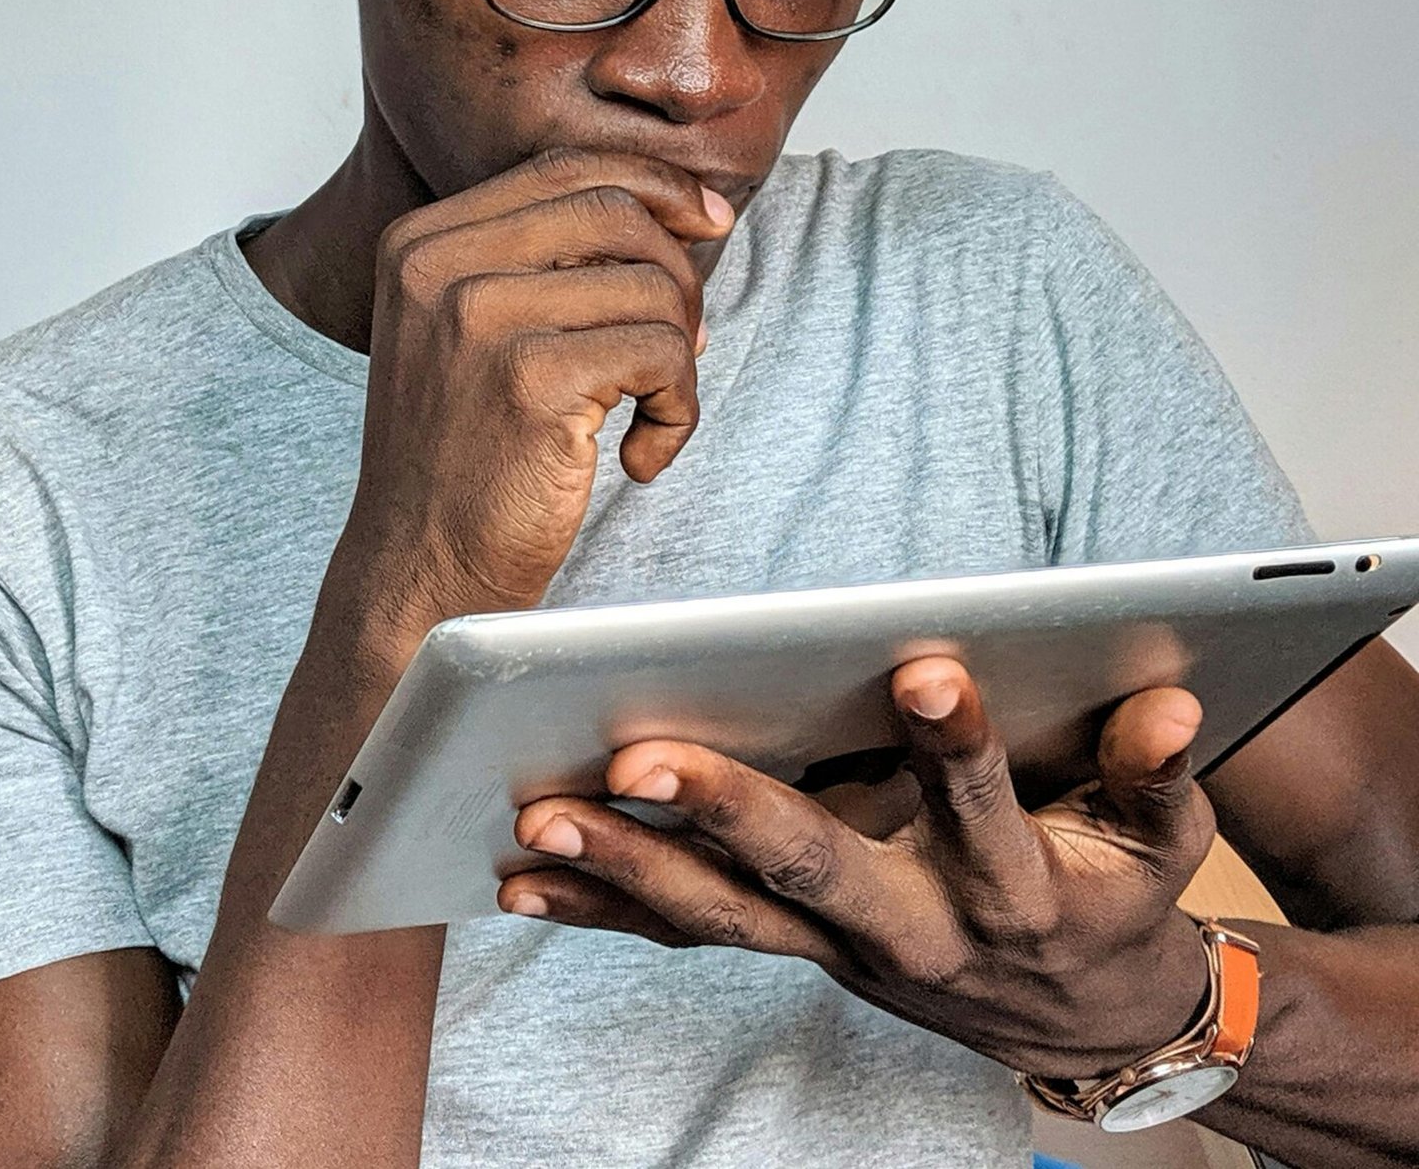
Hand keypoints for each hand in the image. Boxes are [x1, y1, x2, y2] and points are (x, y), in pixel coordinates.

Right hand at [338, 146, 734, 642]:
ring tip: (649, 413)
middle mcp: (439, 264)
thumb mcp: (476, 331)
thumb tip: (683, 209)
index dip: (656, 184)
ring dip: (678, 358)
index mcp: (422, 240)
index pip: (567, 168)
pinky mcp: (528, 379)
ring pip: (650, 286)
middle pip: (616, 211)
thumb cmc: (466, 458)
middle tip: (683, 345)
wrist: (417, 574)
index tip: (710, 223)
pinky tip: (641, 457)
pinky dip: (677, 411)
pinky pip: (661, 355)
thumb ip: (546, 259)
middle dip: (679, 274)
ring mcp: (478, 318)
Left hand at [500, 658, 1216, 1080]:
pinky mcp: (795, 949)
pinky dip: (604, 908)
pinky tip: (523, 878)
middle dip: (724, 814)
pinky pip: (688, 937)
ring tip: (538, 818)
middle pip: (811, 868)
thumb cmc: (1116, 899)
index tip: (927, 670)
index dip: (961, 746)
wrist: (1086, 1020)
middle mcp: (911, 925)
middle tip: (639, 761)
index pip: (982, 807)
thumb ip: (1156, 774)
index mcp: (1010, 886)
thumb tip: (1166, 703)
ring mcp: (840, 948)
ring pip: (722, 914)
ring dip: (626, 868)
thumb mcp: (1161, 846)